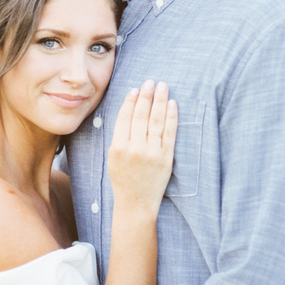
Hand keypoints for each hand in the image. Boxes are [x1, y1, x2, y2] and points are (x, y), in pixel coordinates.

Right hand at [108, 80, 177, 215]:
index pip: (125, 118)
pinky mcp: (166, 158)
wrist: (136, 203)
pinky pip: (170, 133)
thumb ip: (119, 137)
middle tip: (150, 81)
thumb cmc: (122, 179)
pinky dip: (171, 117)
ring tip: (162, 87)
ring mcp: (152, 153)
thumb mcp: (112, 158)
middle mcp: (135, 149)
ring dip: (160, 101)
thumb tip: (129, 111)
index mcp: (118, 147)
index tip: (135, 89)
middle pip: (141, 116)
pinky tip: (172, 104)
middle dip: (146, 96)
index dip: (131, 101)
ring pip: (156, 121)